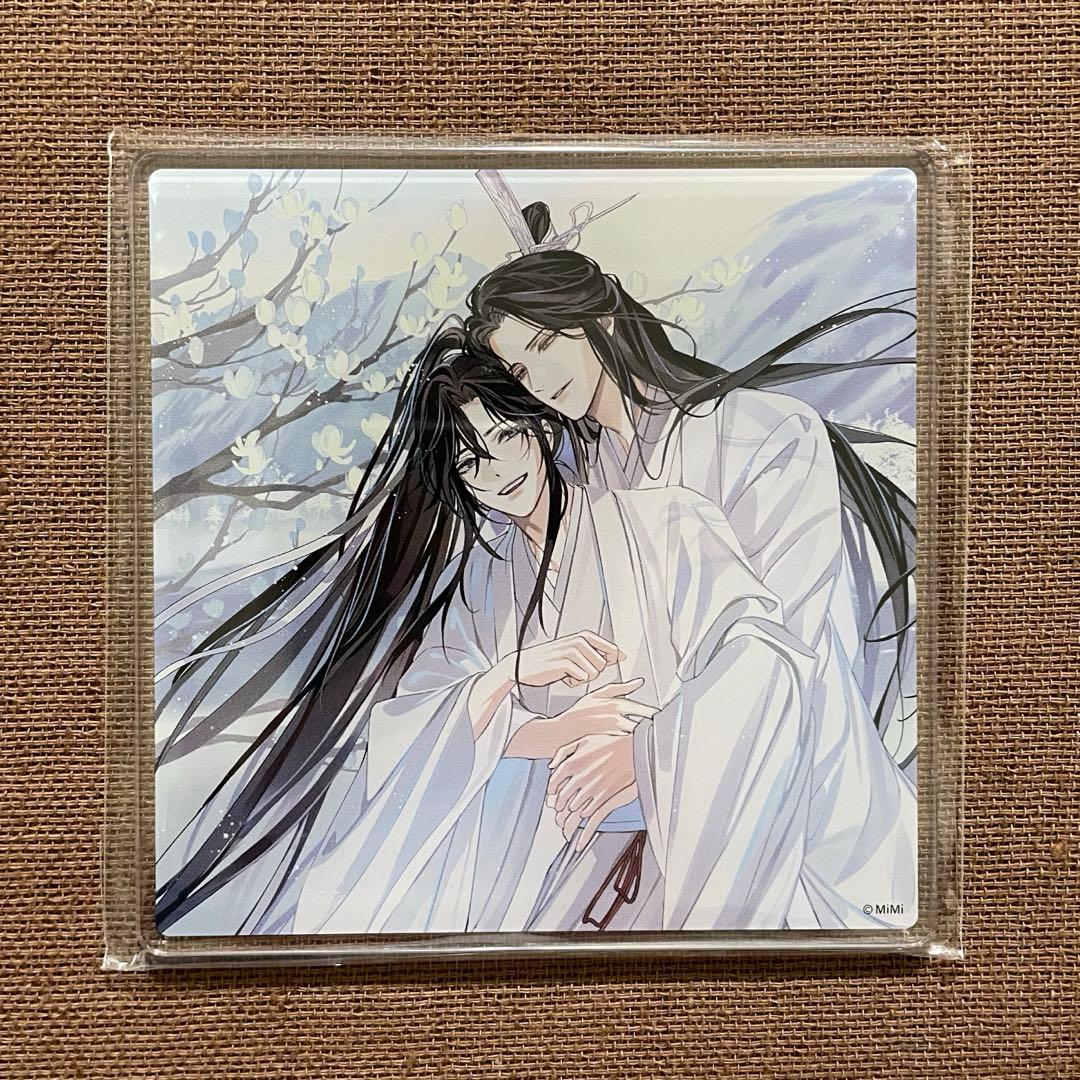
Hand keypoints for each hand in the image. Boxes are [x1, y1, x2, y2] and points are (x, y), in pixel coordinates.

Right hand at [502, 678, 653, 760]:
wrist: (559, 733)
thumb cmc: (578, 714)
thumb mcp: (597, 695)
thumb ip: (620, 688)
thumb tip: (639, 682)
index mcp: (616, 703)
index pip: (646, 710)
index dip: (659, 716)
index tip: (667, 720)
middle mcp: (617, 717)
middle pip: (647, 725)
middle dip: (657, 729)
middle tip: (666, 733)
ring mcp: (612, 733)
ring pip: (639, 737)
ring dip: (647, 740)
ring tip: (655, 744)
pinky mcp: (608, 745)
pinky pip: (627, 747)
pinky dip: (634, 749)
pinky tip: (638, 752)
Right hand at [508, 632, 623, 688]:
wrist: (524, 665)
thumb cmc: (552, 660)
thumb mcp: (576, 651)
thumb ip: (598, 652)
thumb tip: (622, 655)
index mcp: (585, 636)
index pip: (612, 650)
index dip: (609, 661)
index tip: (593, 665)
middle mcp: (580, 641)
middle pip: (603, 665)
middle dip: (592, 672)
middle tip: (575, 669)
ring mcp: (571, 651)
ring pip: (594, 673)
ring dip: (582, 678)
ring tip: (568, 673)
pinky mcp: (564, 663)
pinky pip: (582, 678)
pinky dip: (573, 682)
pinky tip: (562, 677)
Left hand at [547, 732, 638, 851]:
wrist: (633, 750)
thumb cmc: (609, 744)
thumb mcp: (583, 740)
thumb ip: (564, 752)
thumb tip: (551, 766)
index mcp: (572, 764)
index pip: (553, 785)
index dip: (551, 793)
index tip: (552, 796)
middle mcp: (579, 778)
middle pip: (562, 800)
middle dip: (559, 809)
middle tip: (557, 814)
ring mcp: (592, 790)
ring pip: (574, 810)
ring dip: (568, 820)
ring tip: (565, 827)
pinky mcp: (605, 799)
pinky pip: (590, 816)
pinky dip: (584, 827)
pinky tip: (580, 834)